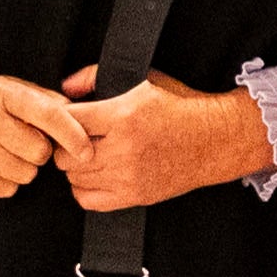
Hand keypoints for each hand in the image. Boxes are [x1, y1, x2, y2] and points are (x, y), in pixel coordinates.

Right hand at [0, 62, 89, 197]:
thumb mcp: (9, 87)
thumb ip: (44, 100)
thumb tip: (78, 116)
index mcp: (2, 94)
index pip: (47, 116)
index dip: (72, 135)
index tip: (86, 150)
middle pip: (38, 152)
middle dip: (41, 149)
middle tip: (27, 140)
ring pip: (25, 174)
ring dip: (25, 166)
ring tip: (9, 150)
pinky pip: (7, 189)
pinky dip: (8, 180)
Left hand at [56, 71, 276, 210]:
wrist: (215, 140)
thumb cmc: (180, 107)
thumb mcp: (143, 80)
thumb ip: (97, 76)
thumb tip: (65, 87)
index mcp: (125, 116)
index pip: (70, 120)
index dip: (62, 118)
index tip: (67, 117)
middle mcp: (125, 149)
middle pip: (66, 154)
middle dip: (65, 144)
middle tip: (74, 137)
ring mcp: (129, 176)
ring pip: (74, 177)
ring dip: (75, 166)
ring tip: (87, 153)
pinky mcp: (135, 196)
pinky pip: (88, 200)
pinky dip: (84, 188)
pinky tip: (94, 174)